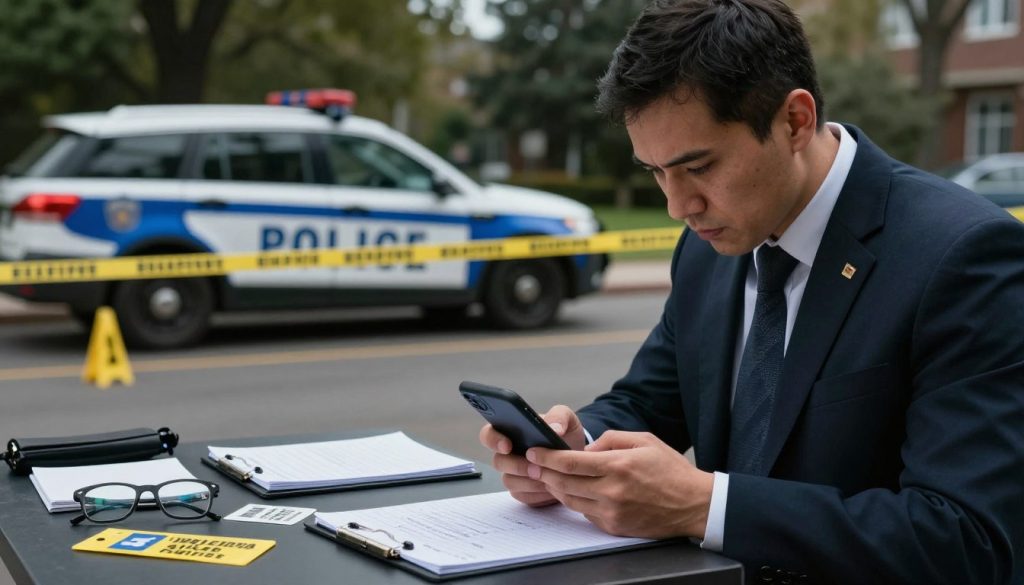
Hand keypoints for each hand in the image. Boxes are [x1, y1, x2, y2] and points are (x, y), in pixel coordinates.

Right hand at [479, 404, 586, 506]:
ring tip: (548, 478)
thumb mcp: (567, 419)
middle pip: (498, 461)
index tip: (507, 445)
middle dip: (516, 465)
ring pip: (508, 481)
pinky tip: (551, 488)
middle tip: (536, 467)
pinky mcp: (522, 490)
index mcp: (511, 431)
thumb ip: (559, 416)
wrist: (577, 460)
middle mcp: (508, 453)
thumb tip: (554, 428)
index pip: (489, 434)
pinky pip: (521, 495)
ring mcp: (513, 473)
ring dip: (528, 481)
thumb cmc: (567, 435)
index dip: (493, 440)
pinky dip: (536, 493)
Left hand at [525, 430, 712, 538]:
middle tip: (531, 463)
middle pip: (563, 482)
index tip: (533, 451)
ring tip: (547, 476)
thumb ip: (611, 439)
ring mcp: (612, 511)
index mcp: (617, 465)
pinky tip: (572, 492)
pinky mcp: (614, 526)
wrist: (694, 504)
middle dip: (543, 472)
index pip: (570, 462)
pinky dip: (575, 501)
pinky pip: (585, 513)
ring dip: (555, 488)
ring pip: (570, 500)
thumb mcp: (644, 440)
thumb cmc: (670, 470)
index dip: (546, 456)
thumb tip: (587, 447)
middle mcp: (612, 490)